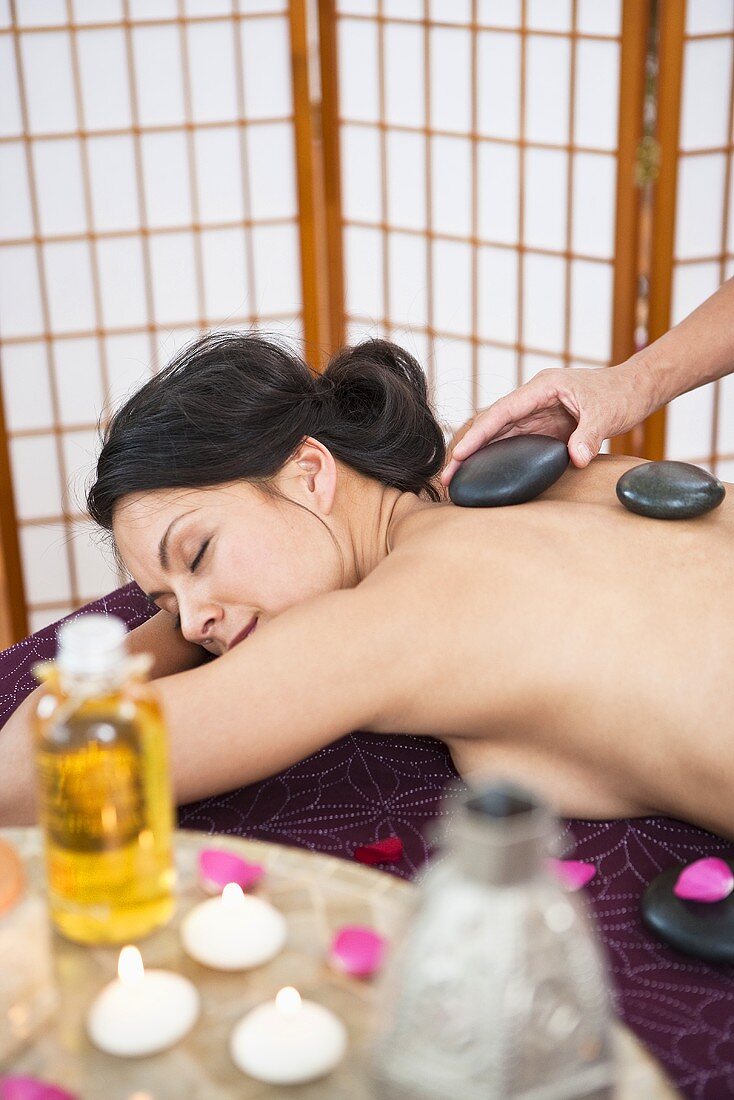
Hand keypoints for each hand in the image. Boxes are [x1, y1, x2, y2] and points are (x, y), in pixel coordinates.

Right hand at [441, 362, 658, 485]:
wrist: (634, 389)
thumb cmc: (620, 394)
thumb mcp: (607, 414)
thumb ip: (589, 435)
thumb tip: (576, 459)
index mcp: (543, 387)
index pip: (502, 411)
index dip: (479, 433)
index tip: (460, 454)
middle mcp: (533, 399)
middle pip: (491, 423)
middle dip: (467, 448)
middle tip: (447, 476)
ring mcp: (535, 413)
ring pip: (496, 434)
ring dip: (476, 456)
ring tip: (456, 480)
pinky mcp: (541, 427)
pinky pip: (511, 442)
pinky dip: (494, 457)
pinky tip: (481, 475)